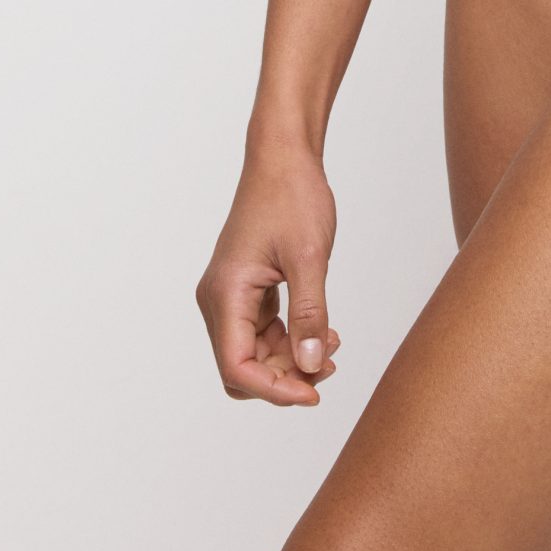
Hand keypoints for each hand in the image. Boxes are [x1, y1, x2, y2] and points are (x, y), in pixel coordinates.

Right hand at [195, 143, 341, 406]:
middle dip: (284, 378)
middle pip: (243, 367)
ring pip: (254, 353)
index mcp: (225, 294)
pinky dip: (290, 339)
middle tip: (327, 369)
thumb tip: (310, 367)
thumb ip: (310, 314)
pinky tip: (321, 333)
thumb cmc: (292, 196)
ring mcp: (231, 295)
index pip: (237, 367)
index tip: (313, 394)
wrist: (284, 157)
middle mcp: (219, 299)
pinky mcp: (246, 289)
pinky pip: (262, 332)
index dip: (274, 390)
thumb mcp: (309, 258)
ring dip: (291, 359)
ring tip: (331, 348)